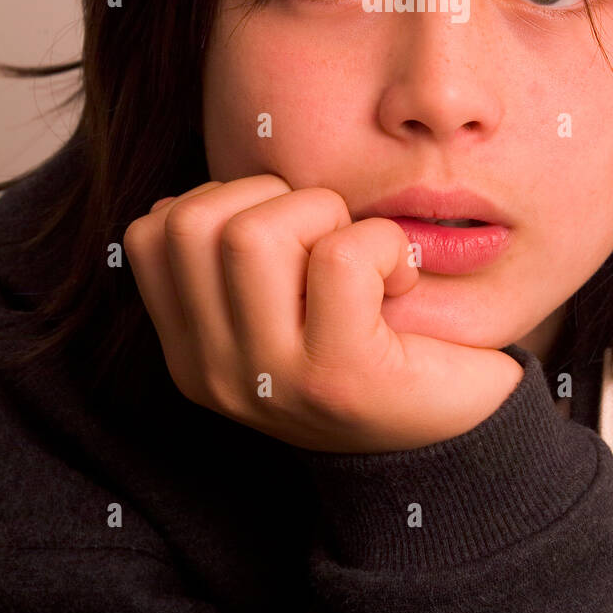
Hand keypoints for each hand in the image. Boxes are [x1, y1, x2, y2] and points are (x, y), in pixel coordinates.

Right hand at [123, 176, 523, 452]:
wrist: (461, 435)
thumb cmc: (376, 345)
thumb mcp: (284, 302)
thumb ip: (238, 250)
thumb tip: (227, 177)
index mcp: (192, 352)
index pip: (151, 232)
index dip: (223, 199)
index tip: (284, 234)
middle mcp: (214, 372)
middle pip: (192, 221)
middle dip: (271, 197)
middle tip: (326, 237)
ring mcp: (270, 380)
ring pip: (253, 232)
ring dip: (322, 214)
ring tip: (361, 257)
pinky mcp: (338, 378)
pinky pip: (343, 257)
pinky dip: (383, 243)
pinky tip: (401, 278)